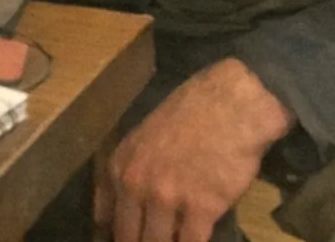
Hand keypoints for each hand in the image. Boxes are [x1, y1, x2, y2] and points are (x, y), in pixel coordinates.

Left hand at [103, 59, 294, 241]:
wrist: (230, 105)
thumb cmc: (189, 116)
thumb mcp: (143, 138)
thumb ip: (129, 173)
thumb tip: (120, 211)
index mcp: (119, 166)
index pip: (105, 219)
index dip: (115, 235)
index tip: (128, 238)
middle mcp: (136, 184)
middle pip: (128, 237)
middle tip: (152, 239)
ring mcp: (167, 197)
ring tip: (173, 239)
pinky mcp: (200, 208)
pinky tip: (194, 240)